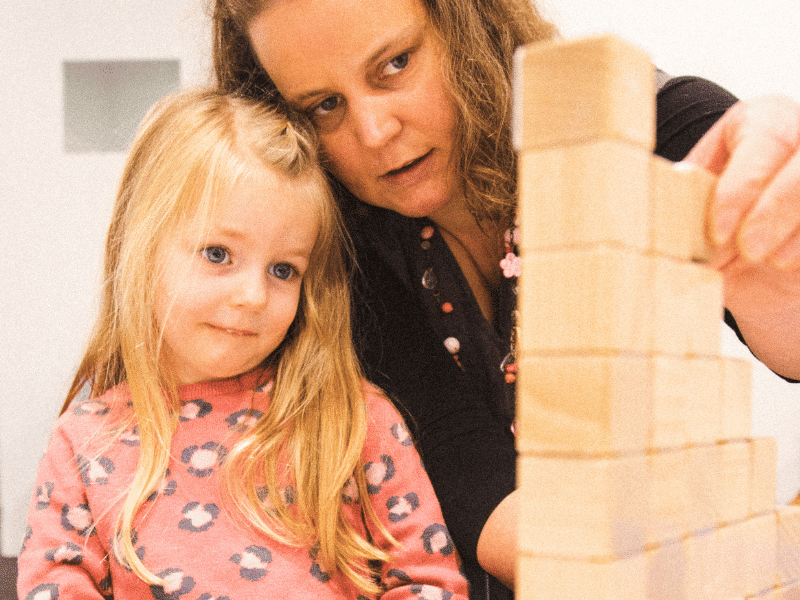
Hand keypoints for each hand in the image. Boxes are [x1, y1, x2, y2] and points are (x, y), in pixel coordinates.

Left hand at [685, 95, 799, 378]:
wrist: (756, 254)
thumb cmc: (719, 212)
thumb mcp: (696, 198)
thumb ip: (681, 197)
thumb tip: (640, 208)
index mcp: (760, 121)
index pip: (763, 141)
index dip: (741, 188)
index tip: (716, 232)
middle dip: (774, 211)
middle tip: (749, 251)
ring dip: (791, 233)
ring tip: (760, 261)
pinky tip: (785, 267)